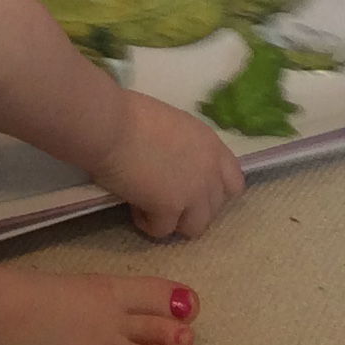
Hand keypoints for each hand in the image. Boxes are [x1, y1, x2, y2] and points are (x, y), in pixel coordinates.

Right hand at [93, 91, 243, 240]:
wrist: (111, 125)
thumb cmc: (129, 115)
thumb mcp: (172, 125)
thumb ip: (183, 148)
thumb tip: (170, 163)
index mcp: (211, 145)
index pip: (234, 182)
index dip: (213, 190)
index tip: (190, 188)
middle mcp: (210, 170)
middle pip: (214, 208)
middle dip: (191, 207)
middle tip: (164, 197)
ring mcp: (193, 192)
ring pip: (195, 226)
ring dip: (174, 220)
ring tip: (149, 207)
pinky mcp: (170, 208)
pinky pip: (163, 230)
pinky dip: (147, 223)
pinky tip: (133, 206)